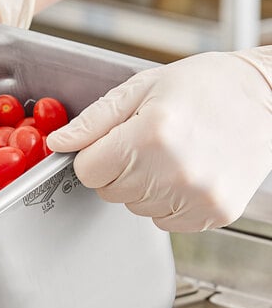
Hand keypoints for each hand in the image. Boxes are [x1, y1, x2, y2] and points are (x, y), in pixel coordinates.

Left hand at [47, 50, 271, 231]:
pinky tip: (186, 173)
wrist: (267, 97)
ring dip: (143, 186)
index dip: (94, 157)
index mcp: (150, 134)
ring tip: (172, 154)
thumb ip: (93, 121)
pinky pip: (165, 221)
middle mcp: (174, 171)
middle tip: (148, 143)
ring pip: (135, 208)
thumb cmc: (204, 87)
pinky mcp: (215, 213)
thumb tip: (58, 144)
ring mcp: (197, 196)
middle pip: (109, 192)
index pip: (88, 172)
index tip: (112, 144)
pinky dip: (167, 202)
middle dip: (118, 169)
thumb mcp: (141, 89)